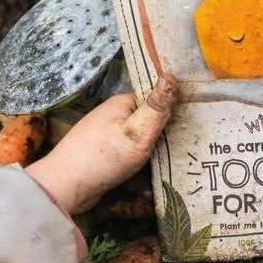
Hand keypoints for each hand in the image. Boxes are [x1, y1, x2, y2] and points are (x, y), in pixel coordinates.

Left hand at [26, 73, 177, 214]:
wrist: (66, 187)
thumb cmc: (104, 157)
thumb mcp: (138, 132)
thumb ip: (157, 108)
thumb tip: (172, 75)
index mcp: (122, 103)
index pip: (156, 99)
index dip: (174, 108)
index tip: (196, 120)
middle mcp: (114, 115)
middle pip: (149, 119)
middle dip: (166, 131)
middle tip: (190, 144)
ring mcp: (107, 134)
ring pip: (140, 137)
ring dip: (155, 148)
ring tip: (179, 159)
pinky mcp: (104, 154)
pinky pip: (130, 152)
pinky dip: (141, 160)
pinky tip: (154, 170)